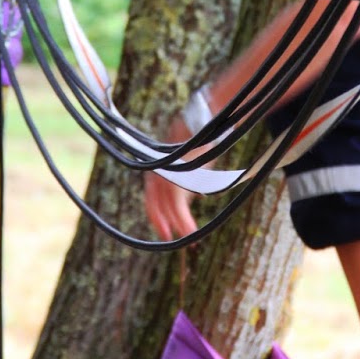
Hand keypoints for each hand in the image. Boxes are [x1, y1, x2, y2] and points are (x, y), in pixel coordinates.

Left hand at [144, 110, 197, 241]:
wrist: (207, 120)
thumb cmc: (201, 140)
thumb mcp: (191, 161)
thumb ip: (186, 177)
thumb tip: (192, 196)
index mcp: (158, 166)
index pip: (152, 193)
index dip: (156, 212)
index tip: (164, 228)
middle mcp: (159, 168)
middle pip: (155, 200)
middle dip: (160, 220)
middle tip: (168, 236)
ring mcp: (167, 171)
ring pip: (168, 204)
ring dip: (177, 223)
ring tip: (187, 237)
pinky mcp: (178, 174)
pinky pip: (178, 202)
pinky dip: (184, 220)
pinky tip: (190, 231)